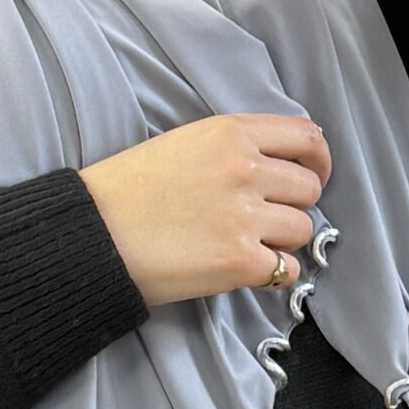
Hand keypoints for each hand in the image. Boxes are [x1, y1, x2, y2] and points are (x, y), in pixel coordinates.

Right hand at [79, 113, 331, 308]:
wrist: (91, 235)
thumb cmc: (125, 191)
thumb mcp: (183, 144)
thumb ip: (233, 149)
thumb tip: (276, 167)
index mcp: (229, 134)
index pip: (306, 137)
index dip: (318, 160)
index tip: (312, 176)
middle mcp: (245, 169)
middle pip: (308, 188)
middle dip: (294, 205)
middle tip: (265, 218)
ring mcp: (244, 216)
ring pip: (303, 229)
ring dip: (283, 240)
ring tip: (248, 245)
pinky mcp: (238, 261)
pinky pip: (288, 270)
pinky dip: (273, 274)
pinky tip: (246, 270)